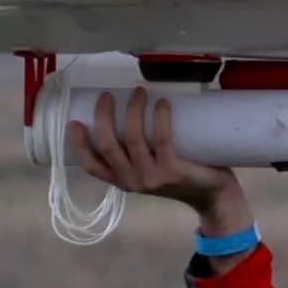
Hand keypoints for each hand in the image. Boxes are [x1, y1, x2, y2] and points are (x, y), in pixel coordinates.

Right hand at [69, 87, 239, 214]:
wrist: (214, 195)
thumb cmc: (182, 174)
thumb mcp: (151, 169)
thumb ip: (139, 152)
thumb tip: (130, 110)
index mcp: (123, 180)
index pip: (92, 167)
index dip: (79, 145)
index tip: (74, 122)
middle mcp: (133, 181)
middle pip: (109, 146)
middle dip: (104, 117)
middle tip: (108, 95)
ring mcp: (152, 178)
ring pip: (133, 139)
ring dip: (134, 111)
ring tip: (139, 92)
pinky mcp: (172, 171)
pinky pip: (161, 139)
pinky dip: (160, 118)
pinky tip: (162, 102)